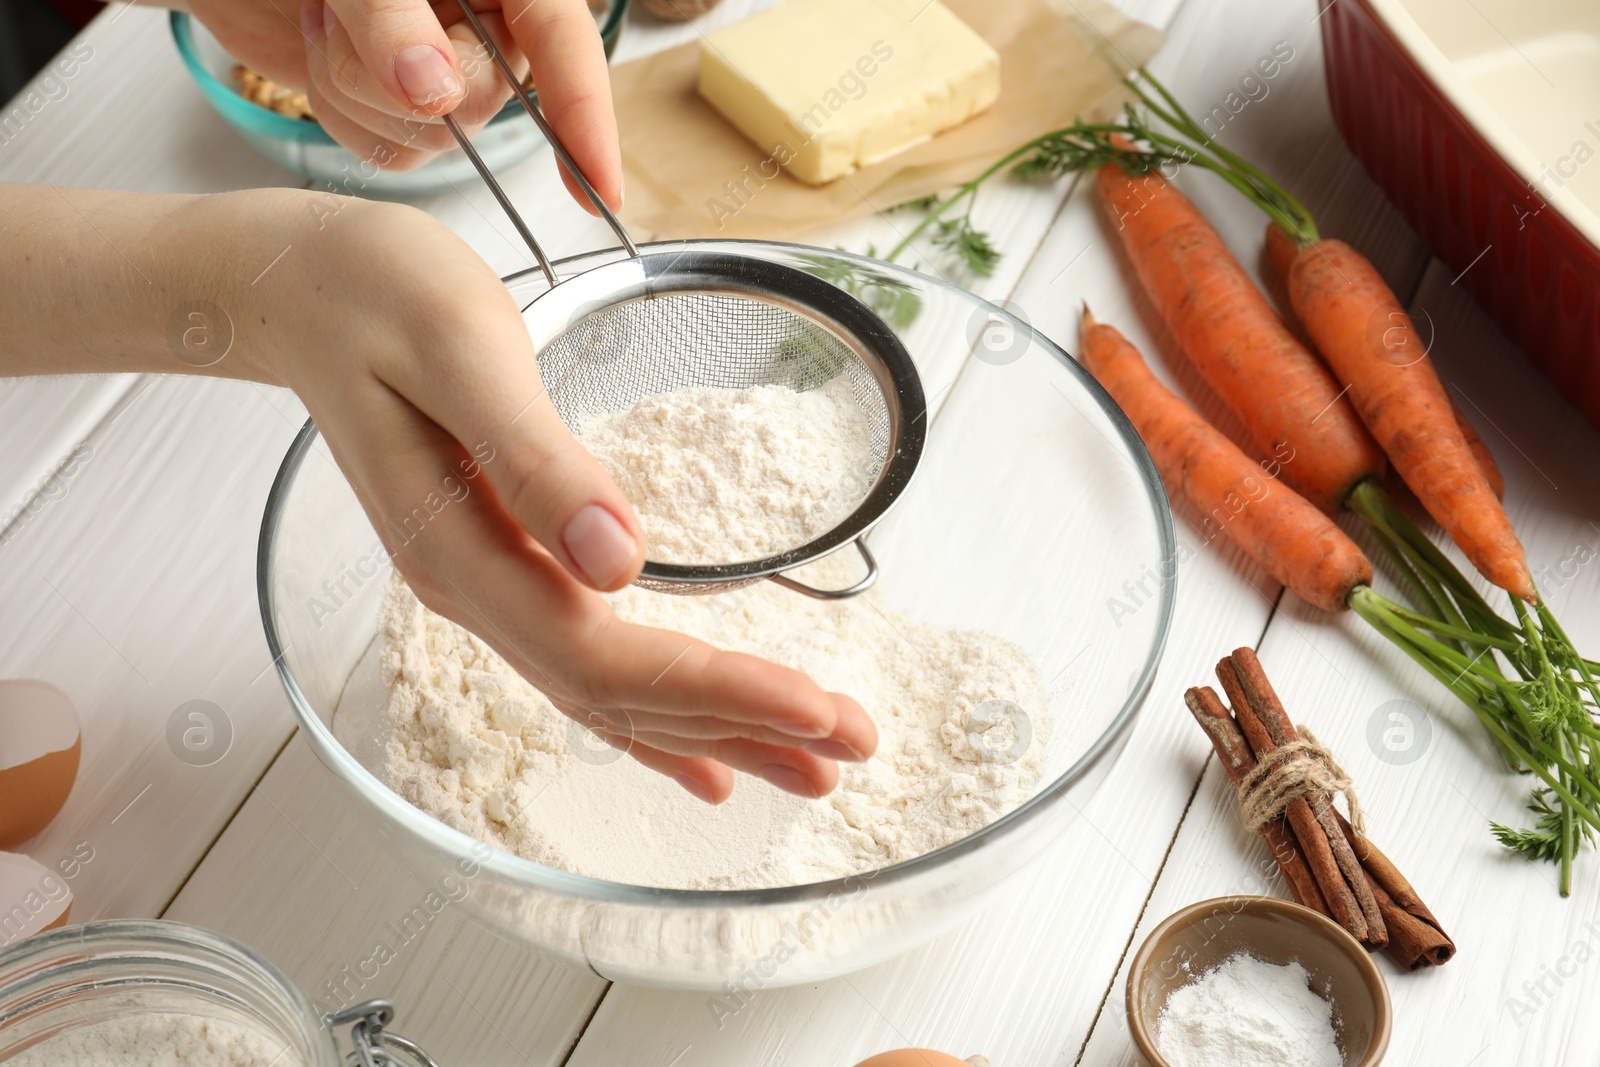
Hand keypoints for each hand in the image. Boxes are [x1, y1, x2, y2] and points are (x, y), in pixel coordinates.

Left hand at [186, 0, 620, 209]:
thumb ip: (391, 16)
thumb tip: (433, 94)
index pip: (568, 50)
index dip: (587, 120)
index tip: (602, 190)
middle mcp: (490, 26)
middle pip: (483, 103)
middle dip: (393, 74)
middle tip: (340, 9)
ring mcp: (448, 69)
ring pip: (431, 137)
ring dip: (353, 85)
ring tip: (326, 16)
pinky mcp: (402, 106)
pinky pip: (389, 153)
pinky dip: (340, 112)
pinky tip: (323, 48)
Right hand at [232, 192, 874, 801]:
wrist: (298, 290)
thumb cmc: (378, 298)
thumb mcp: (463, 352)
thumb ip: (535, 460)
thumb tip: (620, 559)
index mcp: (465, 554)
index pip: (606, 659)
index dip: (714, 693)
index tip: (814, 707)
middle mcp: (475, 595)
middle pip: (620, 699)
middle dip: (743, 726)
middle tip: (853, 747)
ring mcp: (485, 589)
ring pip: (611, 697)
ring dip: (713, 731)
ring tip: (810, 759)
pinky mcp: (501, 565)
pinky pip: (585, 670)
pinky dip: (653, 722)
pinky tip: (701, 759)